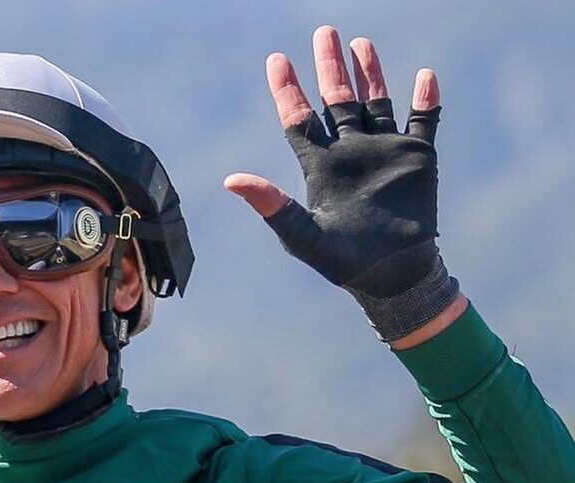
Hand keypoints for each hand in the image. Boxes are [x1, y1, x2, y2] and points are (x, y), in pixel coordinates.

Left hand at [225, 26, 460, 342]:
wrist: (392, 277)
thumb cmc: (342, 262)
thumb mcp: (300, 235)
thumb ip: (270, 205)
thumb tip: (231, 180)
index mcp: (320, 166)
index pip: (300, 119)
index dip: (288, 89)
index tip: (277, 60)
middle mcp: (349, 152)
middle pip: (336, 100)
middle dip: (329, 67)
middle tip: (324, 32)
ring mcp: (384, 152)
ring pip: (375, 102)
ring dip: (370, 73)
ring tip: (360, 44)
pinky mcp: (418, 159)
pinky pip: (423, 122)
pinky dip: (426, 100)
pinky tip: (425, 77)